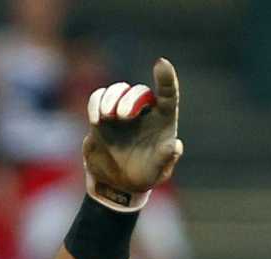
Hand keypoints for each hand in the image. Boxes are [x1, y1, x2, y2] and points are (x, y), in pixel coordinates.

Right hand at [83, 58, 183, 210]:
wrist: (116, 183)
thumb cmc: (143, 176)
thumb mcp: (157, 173)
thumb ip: (165, 159)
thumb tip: (174, 145)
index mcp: (163, 123)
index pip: (168, 96)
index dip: (166, 80)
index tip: (162, 64)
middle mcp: (144, 113)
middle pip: (140, 92)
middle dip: (130, 98)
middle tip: (122, 116)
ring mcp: (122, 111)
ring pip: (117, 89)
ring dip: (111, 98)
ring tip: (107, 117)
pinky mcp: (102, 113)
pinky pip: (98, 97)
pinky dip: (96, 103)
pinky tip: (97, 120)